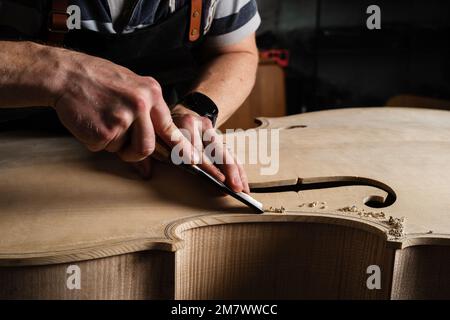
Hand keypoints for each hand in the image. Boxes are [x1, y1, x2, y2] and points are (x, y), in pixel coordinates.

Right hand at [52, 50, 221, 178]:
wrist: (65, 74)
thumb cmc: (97, 82)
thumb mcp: (129, 90)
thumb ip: (145, 120)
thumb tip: (150, 166)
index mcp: (151, 93)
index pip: (170, 128)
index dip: (181, 148)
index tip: (192, 161)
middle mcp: (141, 104)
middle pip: (148, 147)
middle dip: (134, 153)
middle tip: (120, 144)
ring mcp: (123, 117)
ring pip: (126, 150)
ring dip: (114, 145)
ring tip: (102, 123)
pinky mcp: (105, 130)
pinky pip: (105, 148)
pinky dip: (95, 140)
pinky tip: (90, 120)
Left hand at [134, 105, 249, 193]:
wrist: (181, 107)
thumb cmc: (164, 127)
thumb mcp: (154, 134)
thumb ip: (150, 151)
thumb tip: (147, 172)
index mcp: (180, 122)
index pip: (189, 144)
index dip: (197, 158)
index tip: (203, 170)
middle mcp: (199, 125)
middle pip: (215, 148)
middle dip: (225, 169)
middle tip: (231, 185)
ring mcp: (211, 130)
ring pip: (226, 153)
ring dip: (235, 173)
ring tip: (242, 189)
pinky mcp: (218, 136)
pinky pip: (230, 155)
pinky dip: (238, 170)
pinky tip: (243, 183)